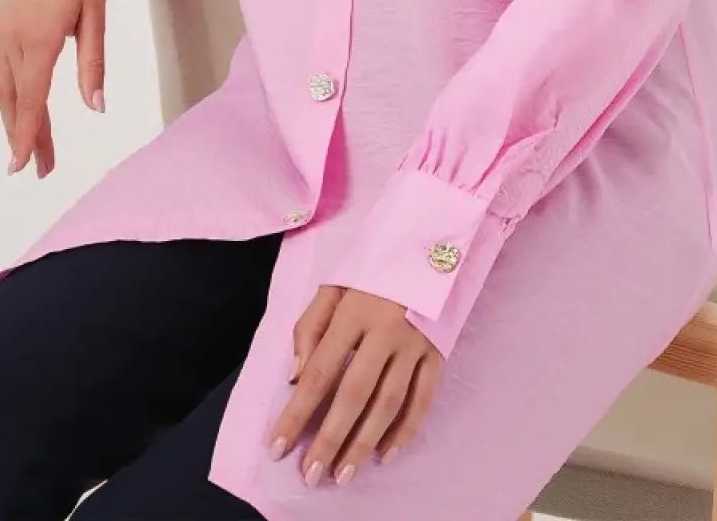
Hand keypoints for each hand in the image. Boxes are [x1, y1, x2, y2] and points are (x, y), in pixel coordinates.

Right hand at [0, 0, 107, 177]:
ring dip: (9, 124)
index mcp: (41, 38)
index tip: (26, 166)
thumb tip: (96, 106)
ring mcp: (0, 32)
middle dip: (27, 137)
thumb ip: (92, 62)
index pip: (32, 99)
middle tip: (40, 171)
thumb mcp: (95, 13)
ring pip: (1, 89)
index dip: (29, 135)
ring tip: (21, 153)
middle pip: (17, 100)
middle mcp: (13, 39)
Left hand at [266, 285, 443, 486]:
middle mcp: (385, 329)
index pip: (319, 371)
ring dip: (364, 444)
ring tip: (343, 474)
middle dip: (330, 440)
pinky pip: (422, 399)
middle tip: (311, 475)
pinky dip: (405, 430)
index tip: (278, 446)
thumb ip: (309, 328)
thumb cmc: (372, 268)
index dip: (296, 412)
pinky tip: (385, 453)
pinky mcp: (438, 351)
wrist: (429, 241)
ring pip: (388, 403)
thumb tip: (294, 377)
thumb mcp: (333, 285)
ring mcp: (415, 342)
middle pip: (354, 394)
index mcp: (353, 311)